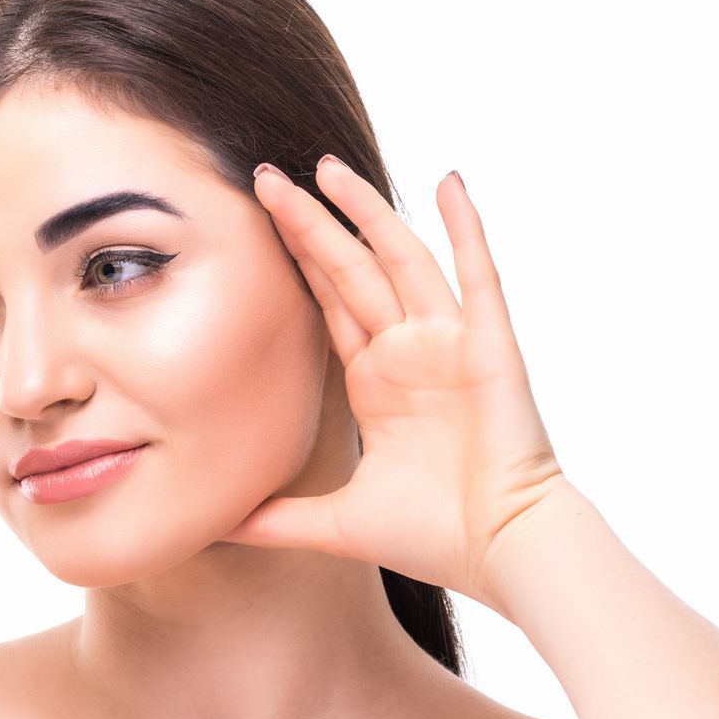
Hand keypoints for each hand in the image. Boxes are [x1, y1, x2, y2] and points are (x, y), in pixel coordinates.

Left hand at [219, 158, 573, 605]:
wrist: (499, 553)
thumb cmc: (432, 538)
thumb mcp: (335, 523)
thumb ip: (277, 519)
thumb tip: (219, 526)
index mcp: (376, 382)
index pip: (327, 302)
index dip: (294, 260)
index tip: (258, 218)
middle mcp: (409, 352)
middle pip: (350, 268)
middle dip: (309, 222)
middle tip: (267, 174)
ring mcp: (449, 343)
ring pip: (400, 258)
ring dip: (365, 210)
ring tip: (326, 165)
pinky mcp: (489, 345)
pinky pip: (478, 274)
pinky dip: (466, 226)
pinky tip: (448, 181)